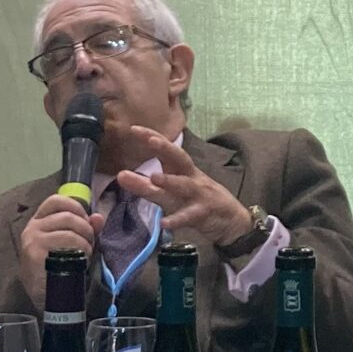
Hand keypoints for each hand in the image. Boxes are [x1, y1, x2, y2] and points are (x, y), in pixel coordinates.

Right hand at [18, 193, 104, 306]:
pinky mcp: (36, 254)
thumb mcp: (70, 244)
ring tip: (86, 254)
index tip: (86, 220)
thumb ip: (85, 228)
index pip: (56, 200)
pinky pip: (67, 244)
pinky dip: (81, 251)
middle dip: (86, 228)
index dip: (76, 206)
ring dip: (85, 241)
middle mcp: (32, 228)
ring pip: (70, 230)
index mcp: (38, 221)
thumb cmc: (57, 267)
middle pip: (67, 215)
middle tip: (90, 242)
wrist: (43, 296)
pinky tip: (81, 261)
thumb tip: (98, 217)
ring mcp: (33, 241)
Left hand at [113, 126, 251, 248]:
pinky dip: (177, 220)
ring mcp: (198, 195)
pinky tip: (164, 223)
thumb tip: (121, 175)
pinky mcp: (202, 214)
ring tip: (153, 177)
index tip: (133, 128)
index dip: (153, 138)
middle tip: (149, 139)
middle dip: (165, 148)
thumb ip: (149, 184)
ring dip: (170, 181)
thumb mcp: (173, 191)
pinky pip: (188, 217)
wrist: (231, 221)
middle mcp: (191, 178)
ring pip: (183, 186)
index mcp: (183, 170)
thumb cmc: (197, 201)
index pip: (167, 150)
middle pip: (179, 159)